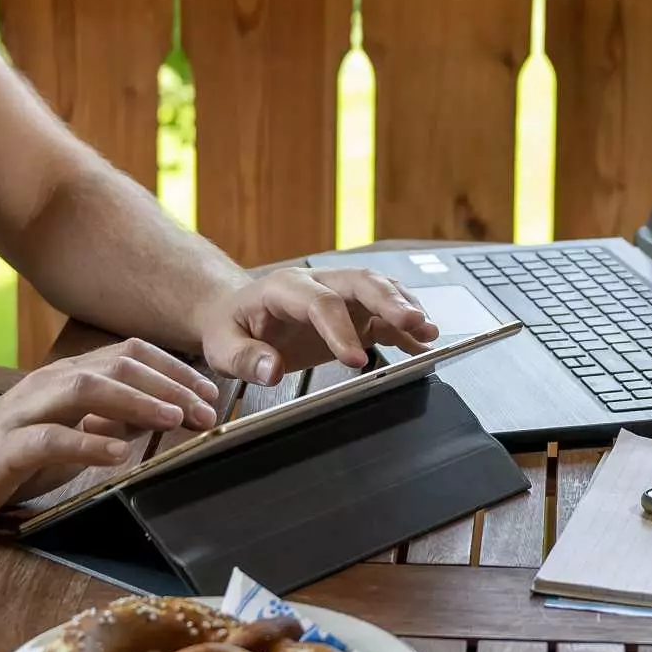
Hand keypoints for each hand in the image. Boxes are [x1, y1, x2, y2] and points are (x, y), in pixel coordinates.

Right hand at [0, 339, 218, 532]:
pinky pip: (48, 439)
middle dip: (168, 384)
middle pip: (115, 364)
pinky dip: (87, 443)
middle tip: (206, 410)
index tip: (211, 394)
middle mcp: (46, 386)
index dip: (175, 370)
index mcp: (64, 380)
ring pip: (85, 389)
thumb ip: (111, 424)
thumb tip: (163, 415)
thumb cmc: (6, 461)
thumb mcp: (69, 440)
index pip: (129, 356)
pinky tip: (118, 454)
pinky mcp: (3, 449)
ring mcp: (23, 414)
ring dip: (136, 401)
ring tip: (174, 418)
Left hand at [199, 267, 438, 384]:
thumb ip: (245, 357)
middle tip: (416, 322)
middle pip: (361, 282)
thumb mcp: (221, 346)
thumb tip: (271, 369)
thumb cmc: (228, 328)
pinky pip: (382, 317)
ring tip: (430, 332)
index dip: (339, 329)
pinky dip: (404, 330)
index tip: (354, 360)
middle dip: (391, 300)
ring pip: (379, 291)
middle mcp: (317, 283)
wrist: (234, 313)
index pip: (319, 302)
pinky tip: (423, 346)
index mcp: (284, 287)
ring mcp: (338, 295)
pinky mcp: (351, 313)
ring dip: (405, 308)